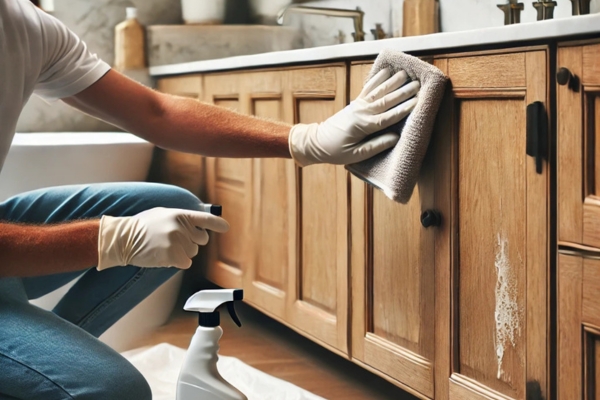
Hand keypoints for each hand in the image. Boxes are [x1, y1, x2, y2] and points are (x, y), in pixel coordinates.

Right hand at [97, 207, 228, 269]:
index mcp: (180, 214)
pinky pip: (186, 263)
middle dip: (191, 242)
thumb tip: (198, 225)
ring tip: (164, 247)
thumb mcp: (163, 214)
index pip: (204, 219)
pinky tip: (164, 256)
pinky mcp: (173, 255)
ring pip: (193, 253)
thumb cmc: (142, 226)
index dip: (217, 224)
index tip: (225, 228)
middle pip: (201, 240)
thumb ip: (181, 218)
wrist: (123, 238)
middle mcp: (181, 226)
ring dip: (182, 253)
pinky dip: (177, 262)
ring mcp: (178, 241)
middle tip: (173, 240)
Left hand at [288, 68, 419, 166]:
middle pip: (385, 100)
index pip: (387, 117)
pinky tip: (386, 71)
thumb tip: (395, 138)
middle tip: (417, 84)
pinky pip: (368, 88)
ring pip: (378, 91)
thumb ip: (376, 146)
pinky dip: (377, 79)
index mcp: (363, 126)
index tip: (417, 102)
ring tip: (405, 73)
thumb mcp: (356, 155)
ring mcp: (357, 105)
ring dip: (392, 82)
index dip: (403, 109)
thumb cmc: (336, 151)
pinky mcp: (355, 103)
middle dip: (402, 92)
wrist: (316, 142)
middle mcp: (361, 112)